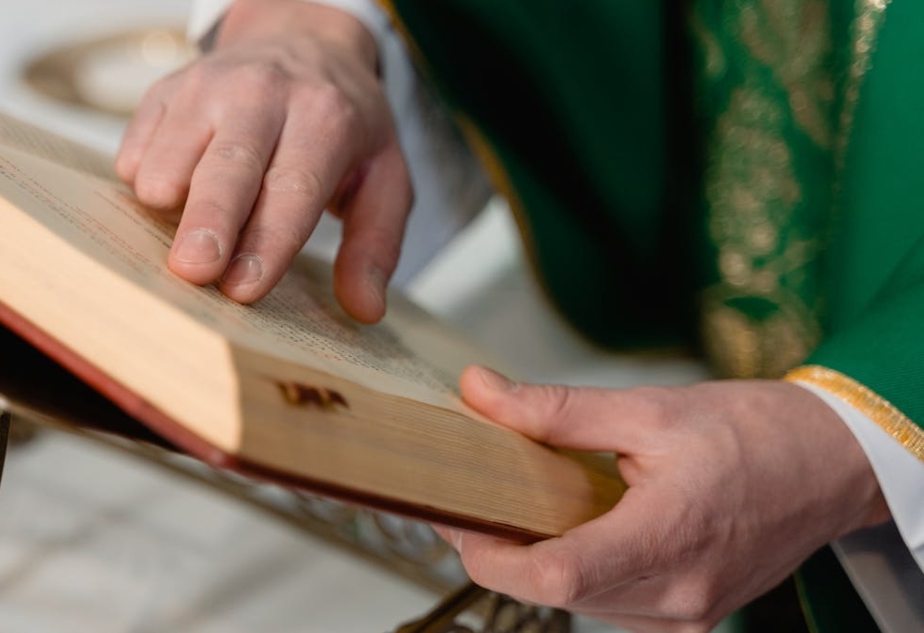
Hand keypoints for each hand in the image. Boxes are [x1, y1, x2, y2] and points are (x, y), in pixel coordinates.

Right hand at [116, 0, 411, 322]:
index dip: (267, 240)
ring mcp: (206, 86)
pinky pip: (135, 150)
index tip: (243, 288)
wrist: (302, 41)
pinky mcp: (164, 91)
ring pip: (170, 156)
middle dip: (209, 221)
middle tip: (192, 271)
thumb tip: (365, 310)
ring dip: (170, 206)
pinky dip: (146, 184)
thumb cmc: (340, 124)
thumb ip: (376, 246)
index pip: (294, 186)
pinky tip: (178, 193)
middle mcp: (263, 93)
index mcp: (325, 117)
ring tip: (193, 234)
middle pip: (228, 166)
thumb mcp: (384, 177)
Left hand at [437, 367, 889, 632]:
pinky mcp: (692, 615)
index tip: (457, 516)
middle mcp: (678, 594)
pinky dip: (582, 570)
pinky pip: (613, 604)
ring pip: (579, 603)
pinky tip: (578, 527)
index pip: (554, 577)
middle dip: (504, 551)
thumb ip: (555, 410)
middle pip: (555, 593)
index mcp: (668, 538)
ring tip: (524, 505)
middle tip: (476, 497)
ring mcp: (687, 613)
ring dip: (541, 561)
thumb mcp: (649, 408)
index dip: (490, 554)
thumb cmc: (758, 435)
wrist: (831, 463)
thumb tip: (481, 394)